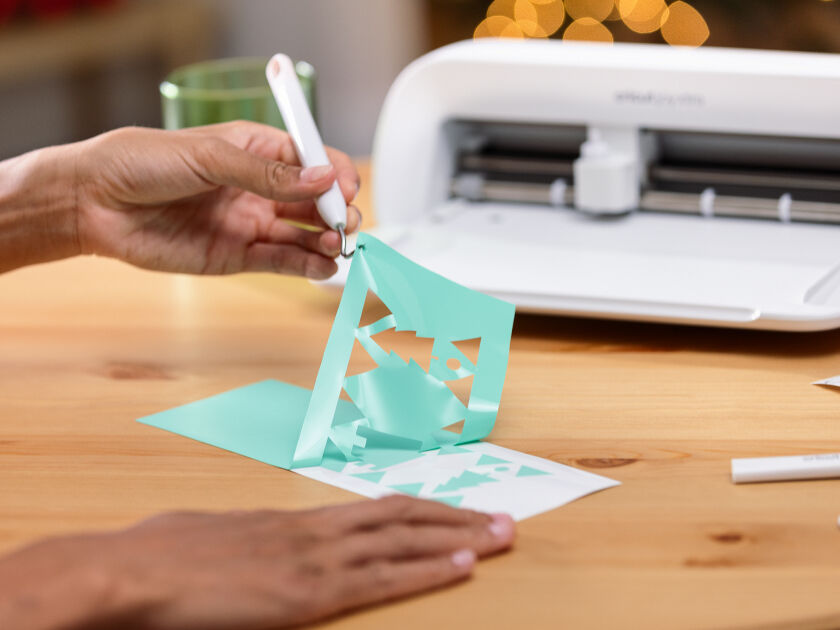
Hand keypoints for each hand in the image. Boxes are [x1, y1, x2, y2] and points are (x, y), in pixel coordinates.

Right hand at [0, 496, 514, 629]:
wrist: (135, 572)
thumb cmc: (161, 555)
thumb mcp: (208, 534)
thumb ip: (243, 537)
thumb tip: (250, 539)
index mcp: (293, 520)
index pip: (374, 508)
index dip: (421, 509)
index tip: (455, 509)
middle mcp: (314, 530)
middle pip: (402, 515)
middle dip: (457, 517)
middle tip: (503, 518)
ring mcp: (316, 558)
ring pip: (404, 540)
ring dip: (457, 537)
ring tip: (500, 536)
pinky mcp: (309, 592)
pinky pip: (381, 579)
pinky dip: (425, 571)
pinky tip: (459, 567)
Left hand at [73, 122, 360, 278]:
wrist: (94, 203)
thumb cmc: (142, 162)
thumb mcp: (209, 156)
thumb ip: (267, 173)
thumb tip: (323, 176)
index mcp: (254, 149)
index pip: (311, 158)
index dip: (334, 172)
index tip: (347, 187)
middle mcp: (258, 188)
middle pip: (314, 200)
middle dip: (338, 210)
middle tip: (346, 222)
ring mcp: (249, 223)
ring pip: (303, 234)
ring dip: (327, 240)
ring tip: (338, 246)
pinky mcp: (236, 257)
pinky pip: (281, 261)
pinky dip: (306, 265)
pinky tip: (323, 265)